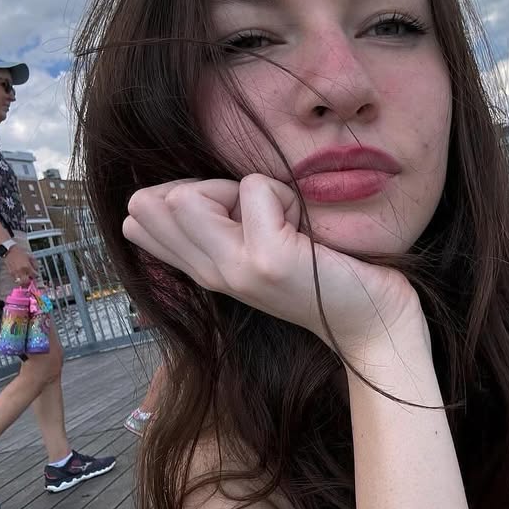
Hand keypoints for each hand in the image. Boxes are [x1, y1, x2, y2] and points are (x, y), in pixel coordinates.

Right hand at [4, 245, 37, 285]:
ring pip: (20, 282)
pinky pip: (16, 279)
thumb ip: (34, 264)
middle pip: (27, 282)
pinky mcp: (11, 273)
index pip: (34, 275)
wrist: (9, 250)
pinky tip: (20, 276)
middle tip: (31, 280)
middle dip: (29, 282)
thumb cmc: (19, 252)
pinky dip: (19, 279)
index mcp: (27, 267)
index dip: (36, 275)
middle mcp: (21, 271)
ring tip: (25, 279)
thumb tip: (36, 270)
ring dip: (24, 282)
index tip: (36, 275)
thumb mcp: (30, 256)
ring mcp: (15, 273)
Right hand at [123, 175, 422, 353]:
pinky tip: (306, 230)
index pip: (137, 220)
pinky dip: (283, 194)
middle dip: (210, 187)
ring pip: (188, 195)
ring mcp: (234, 270)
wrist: (371, 320)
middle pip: (154, 201)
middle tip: (263, 218)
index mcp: (202, 270)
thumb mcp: (255, 245)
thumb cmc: (322, 270)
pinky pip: (254, 188)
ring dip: (243, 190)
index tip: (236, 215)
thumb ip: (216, 223)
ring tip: (282, 222)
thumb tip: (172, 191)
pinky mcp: (267, 260)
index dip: (182, 195)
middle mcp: (209, 274)